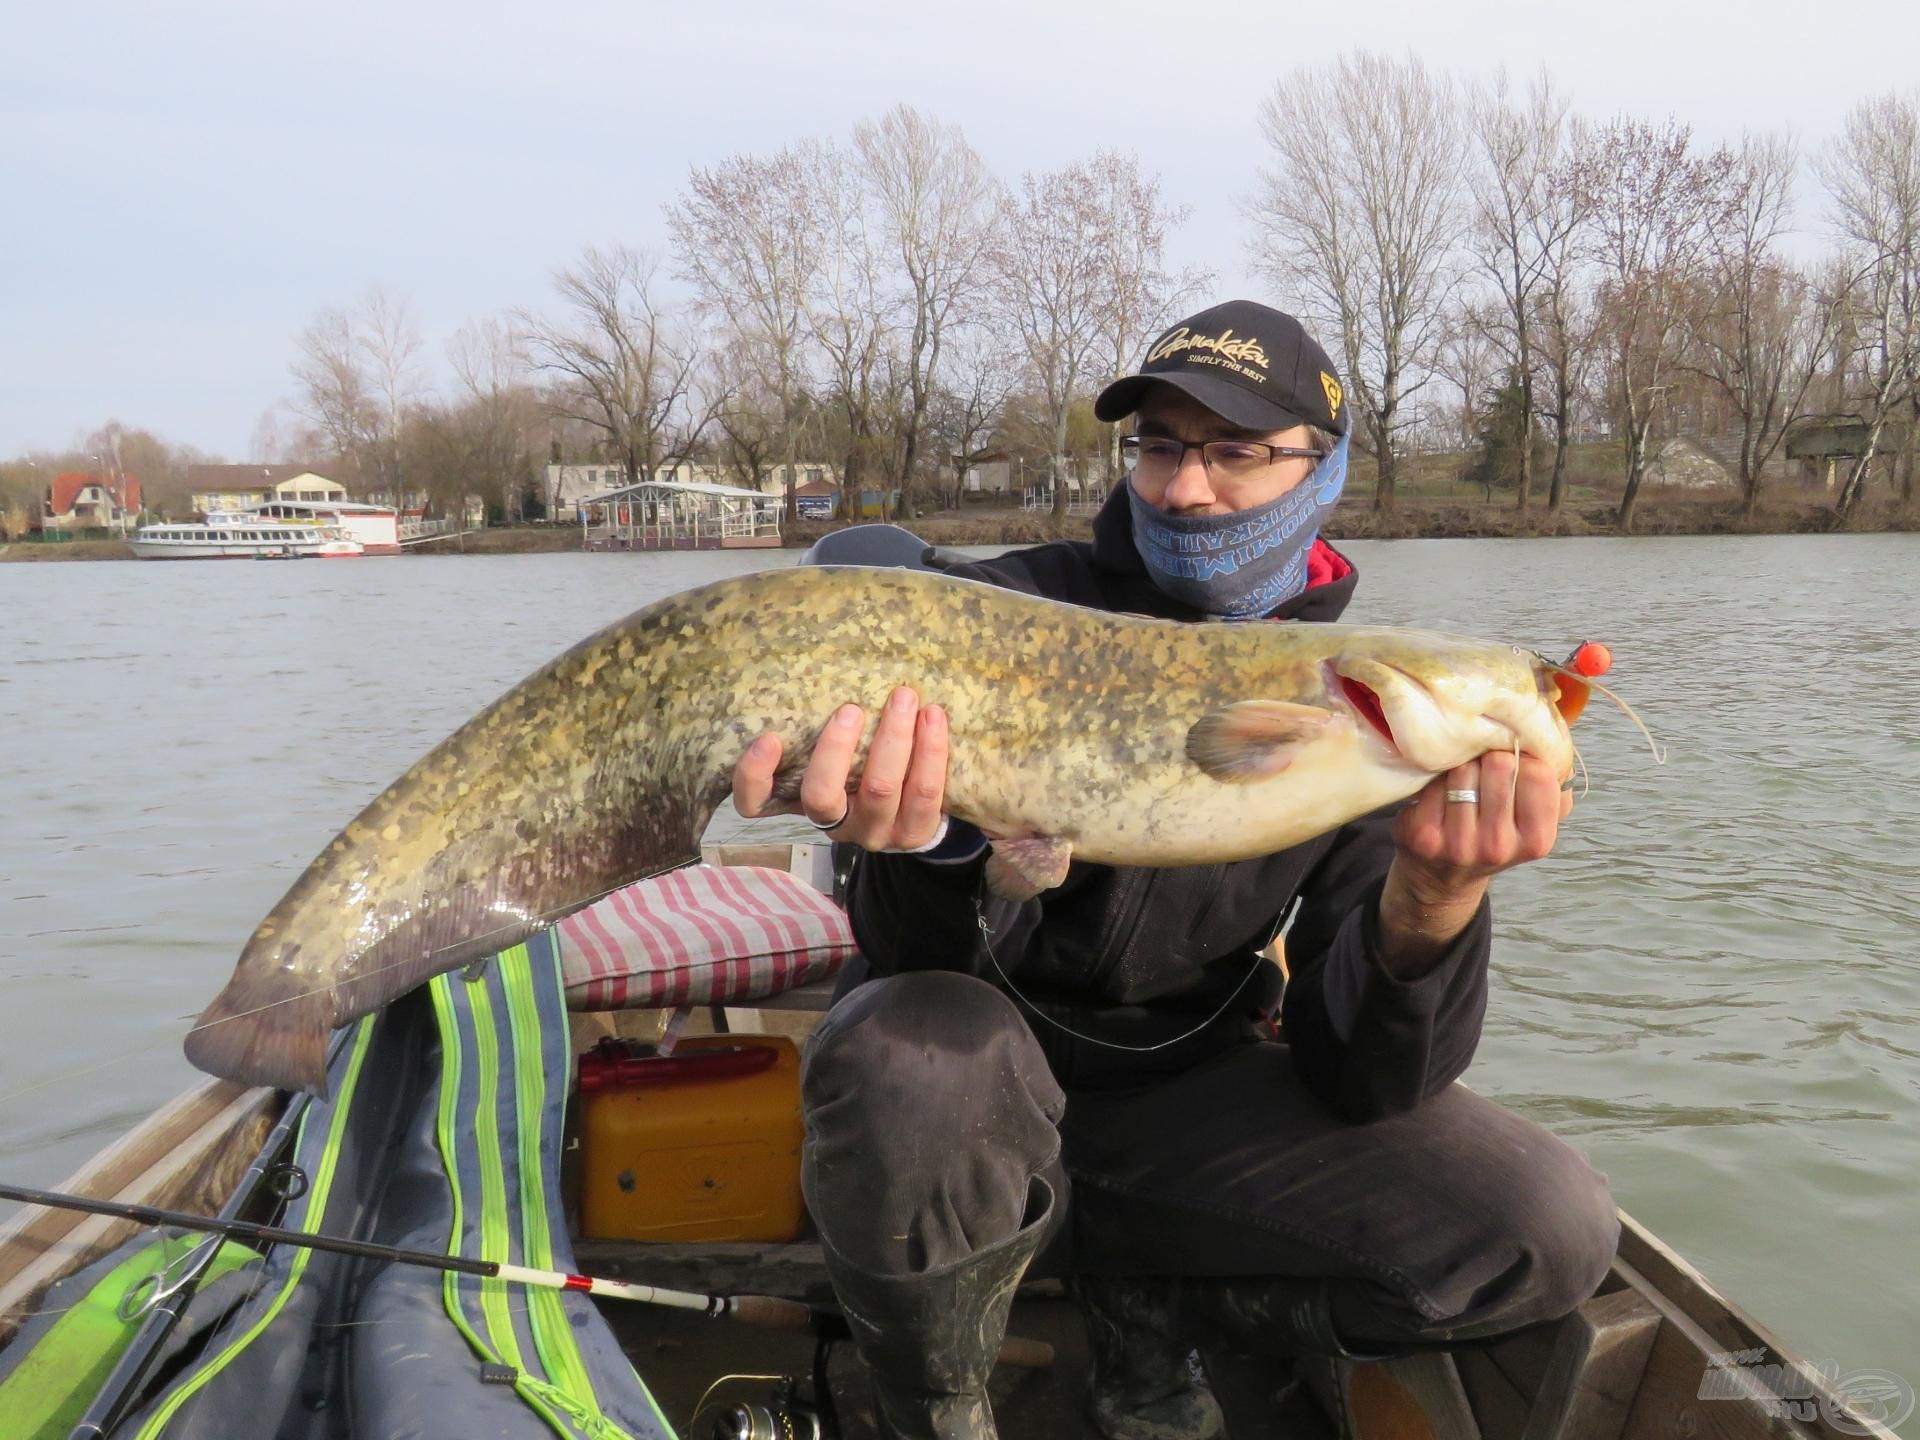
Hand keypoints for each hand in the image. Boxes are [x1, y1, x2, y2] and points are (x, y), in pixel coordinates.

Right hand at [730, 686, 951, 851]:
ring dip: (893, 739)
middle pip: (821, 796)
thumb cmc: (864, 764)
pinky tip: (933, 717)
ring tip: (905, 697)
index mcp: (801, 803)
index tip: (767, 738)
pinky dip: (931, 751)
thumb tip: (815, 663)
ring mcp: (874, 832)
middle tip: (852, 708)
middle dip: (836, 749)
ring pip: (879, 790)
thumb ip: (819, 725)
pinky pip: (924, 792)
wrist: (919, 806)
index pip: (755, 804)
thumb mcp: (835, 750)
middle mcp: (834, 824)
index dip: (754, 776)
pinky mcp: (915, 833)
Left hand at [1377, 750, 1572, 976]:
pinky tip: (1441, 793)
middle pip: (1498, 765)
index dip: (1525, 758)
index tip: (1515, 763)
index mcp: (1536, 840)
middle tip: (1485, 768)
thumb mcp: (1537, 818)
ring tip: (1463, 782)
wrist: (1445, 877)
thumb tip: (1555, 740)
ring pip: (1462, 769)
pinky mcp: (1422, 835)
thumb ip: (1554, 786)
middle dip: (1491, 757)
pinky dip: (1436, 779)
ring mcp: (1457, 843)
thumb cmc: (1497, 835)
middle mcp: (1498, 845)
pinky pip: (1433, 782)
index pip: (1538, 773)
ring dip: (1462, 766)